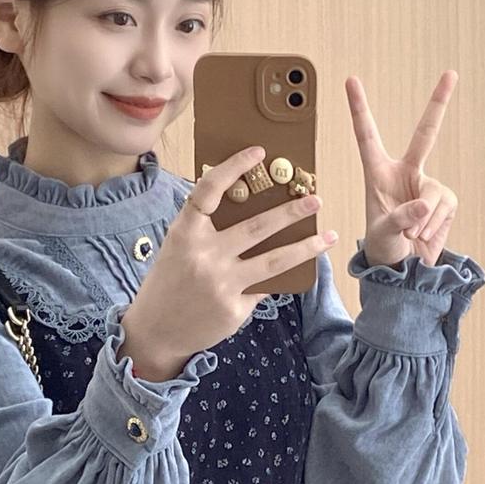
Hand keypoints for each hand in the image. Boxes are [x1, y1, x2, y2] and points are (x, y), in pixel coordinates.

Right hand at [119, 145, 336, 377]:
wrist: (155, 331)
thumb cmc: (170, 282)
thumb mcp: (179, 248)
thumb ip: (207, 229)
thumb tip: (252, 207)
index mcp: (185, 233)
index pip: (209, 190)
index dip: (234, 167)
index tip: (259, 152)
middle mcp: (204, 255)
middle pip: (257, 227)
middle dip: (291, 212)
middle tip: (315, 199)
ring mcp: (221, 284)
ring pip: (274, 261)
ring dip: (306, 247)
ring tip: (329, 236)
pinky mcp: (234, 309)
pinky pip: (263, 287)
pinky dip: (275, 279)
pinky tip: (291, 273)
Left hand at [345, 70, 460, 267]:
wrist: (403, 270)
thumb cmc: (383, 248)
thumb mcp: (382, 234)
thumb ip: (401, 218)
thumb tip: (425, 205)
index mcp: (377, 173)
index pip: (367, 135)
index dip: (359, 108)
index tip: (350, 80)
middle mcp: (405, 172)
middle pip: (425, 134)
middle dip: (439, 103)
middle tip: (451, 73)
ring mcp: (428, 185)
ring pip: (434, 193)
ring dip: (421, 221)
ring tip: (409, 235)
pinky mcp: (445, 201)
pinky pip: (444, 207)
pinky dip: (434, 226)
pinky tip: (423, 235)